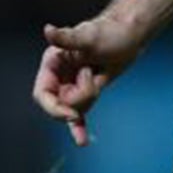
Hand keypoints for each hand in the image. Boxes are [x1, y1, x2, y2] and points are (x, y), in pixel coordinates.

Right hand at [32, 15, 142, 147]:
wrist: (130, 36)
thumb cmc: (109, 32)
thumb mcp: (89, 37)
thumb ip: (68, 38)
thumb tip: (49, 31)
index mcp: (52, 63)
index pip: (42, 94)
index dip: (54, 107)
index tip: (71, 114)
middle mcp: (59, 76)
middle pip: (60, 105)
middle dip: (79, 99)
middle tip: (94, 75)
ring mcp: (72, 86)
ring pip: (75, 110)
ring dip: (90, 98)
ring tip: (99, 72)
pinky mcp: (87, 93)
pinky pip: (79, 115)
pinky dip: (79, 128)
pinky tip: (82, 141)